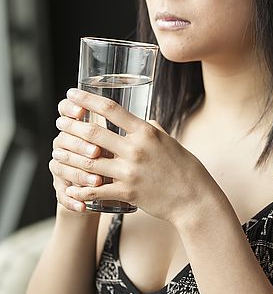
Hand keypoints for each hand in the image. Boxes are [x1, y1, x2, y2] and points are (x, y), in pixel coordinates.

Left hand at [53, 88, 212, 224]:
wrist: (195, 198)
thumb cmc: (185, 168)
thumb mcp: (170, 141)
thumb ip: (153, 130)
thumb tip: (143, 121)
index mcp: (146, 132)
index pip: (111, 109)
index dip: (87, 100)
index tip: (72, 94)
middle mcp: (136, 149)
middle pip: (93, 133)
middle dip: (71, 126)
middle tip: (59, 122)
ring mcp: (130, 172)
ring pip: (88, 162)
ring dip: (68, 156)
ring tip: (57, 151)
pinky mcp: (127, 193)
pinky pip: (96, 191)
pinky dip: (80, 190)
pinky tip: (69, 188)